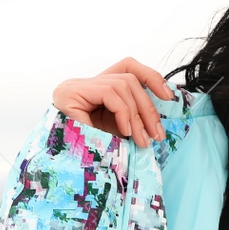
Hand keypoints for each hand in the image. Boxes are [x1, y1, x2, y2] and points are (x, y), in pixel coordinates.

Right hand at [52, 58, 174, 148]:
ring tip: (141, 139)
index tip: (168, 97)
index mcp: (97, 88)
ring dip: (137, 115)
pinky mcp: (72, 92)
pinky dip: (123, 113)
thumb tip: (158, 118)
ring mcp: (76, 85)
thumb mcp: (115, 130)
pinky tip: (125, 132)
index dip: (151, 76)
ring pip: (123, 84)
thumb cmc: (89, 148)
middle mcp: (85, 82)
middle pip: (129, 78)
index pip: (128, 67)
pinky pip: (110, 93)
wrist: (60, 162)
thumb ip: (132, 118)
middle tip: (157, 135)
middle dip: (148, 108)